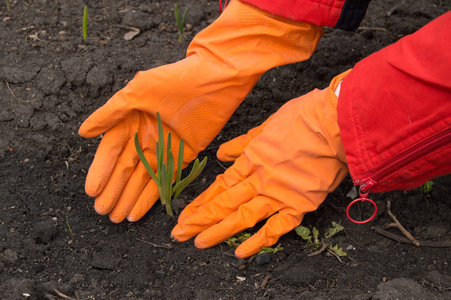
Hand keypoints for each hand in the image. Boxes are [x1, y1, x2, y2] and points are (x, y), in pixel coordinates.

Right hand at [79, 0, 322, 222]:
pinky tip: (138, 211)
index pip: (111, 151)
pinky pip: (165, 180)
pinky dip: (152, 196)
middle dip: (113, 191)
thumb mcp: (138, 91)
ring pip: (142, 179)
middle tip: (103, 211)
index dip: (101, 172)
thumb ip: (111, 112)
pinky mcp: (183, 157)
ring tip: (117, 217)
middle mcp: (145, 137)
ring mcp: (164, 149)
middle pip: (125, 169)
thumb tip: (83, 132)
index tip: (92, 192)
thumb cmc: (174, 80)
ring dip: (129, 198)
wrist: (214, 80)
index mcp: (130, 120)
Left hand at [171, 71, 349, 257]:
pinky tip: (240, 252)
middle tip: (179, 234)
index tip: (183, 215)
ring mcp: (278, 194)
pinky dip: (259, 241)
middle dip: (199, 220)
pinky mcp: (299, 205)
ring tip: (199, 243)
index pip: (219, 186)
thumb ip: (242, 143)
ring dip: (218, 231)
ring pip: (242, 217)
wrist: (334, 123)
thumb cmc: (302, 118)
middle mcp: (259, 180)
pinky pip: (276, 228)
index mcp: (250, 160)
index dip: (200, 202)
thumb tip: (221, 155)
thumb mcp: (265, 125)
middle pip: (224, 203)